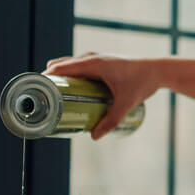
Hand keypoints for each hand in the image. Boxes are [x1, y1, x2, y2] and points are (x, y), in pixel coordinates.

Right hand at [44, 52, 161, 138]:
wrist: (158, 70)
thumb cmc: (142, 83)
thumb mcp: (126, 103)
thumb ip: (111, 120)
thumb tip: (94, 136)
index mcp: (93, 63)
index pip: (60, 68)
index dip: (46, 78)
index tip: (36, 92)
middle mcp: (92, 58)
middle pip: (62, 67)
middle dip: (51, 81)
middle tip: (44, 100)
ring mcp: (96, 58)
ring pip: (71, 67)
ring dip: (62, 79)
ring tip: (55, 98)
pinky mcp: (102, 63)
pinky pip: (80, 67)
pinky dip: (72, 76)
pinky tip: (71, 91)